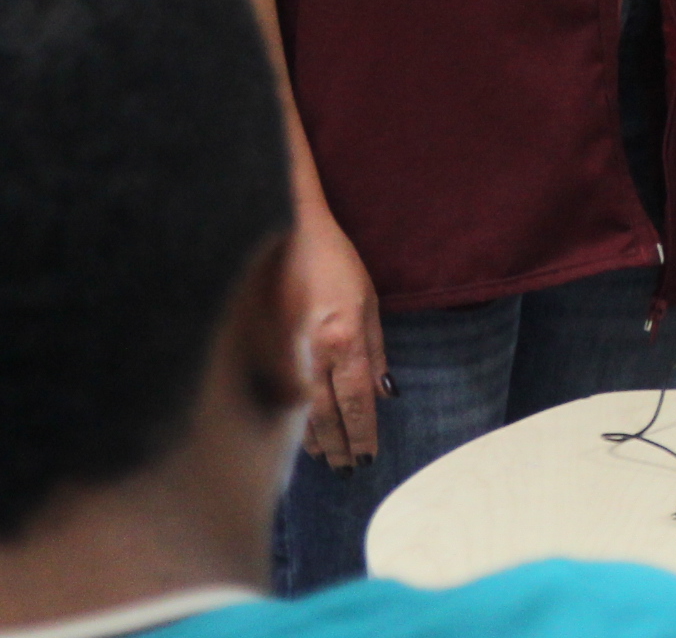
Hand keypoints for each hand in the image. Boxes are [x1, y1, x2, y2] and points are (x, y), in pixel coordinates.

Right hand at [286, 203, 387, 467]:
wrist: (281, 237)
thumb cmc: (333, 264)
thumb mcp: (368, 302)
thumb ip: (375, 352)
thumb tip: (385, 394)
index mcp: (343, 340)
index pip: (356, 402)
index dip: (362, 434)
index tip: (368, 458)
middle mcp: (310, 354)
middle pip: (326, 417)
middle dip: (338, 446)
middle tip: (348, 470)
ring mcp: (279, 356)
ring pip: (297, 413)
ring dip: (315, 440)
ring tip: (328, 461)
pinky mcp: (258, 354)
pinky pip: (277, 397)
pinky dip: (289, 421)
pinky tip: (297, 436)